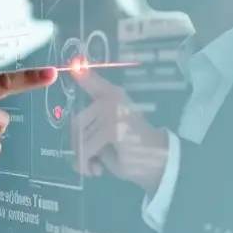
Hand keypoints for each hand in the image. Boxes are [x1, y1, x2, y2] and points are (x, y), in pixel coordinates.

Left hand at [69, 70, 168, 192]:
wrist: (160, 164)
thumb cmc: (133, 152)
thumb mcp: (107, 139)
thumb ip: (89, 134)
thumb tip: (72, 143)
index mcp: (112, 96)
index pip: (93, 81)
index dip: (83, 74)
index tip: (75, 62)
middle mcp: (112, 99)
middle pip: (77, 123)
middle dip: (77, 146)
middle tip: (86, 162)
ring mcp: (112, 112)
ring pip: (80, 137)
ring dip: (82, 158)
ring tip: (94, 168)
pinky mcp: (113, 128)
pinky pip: (87, 148)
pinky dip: (87, 162)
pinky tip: (97, 170)